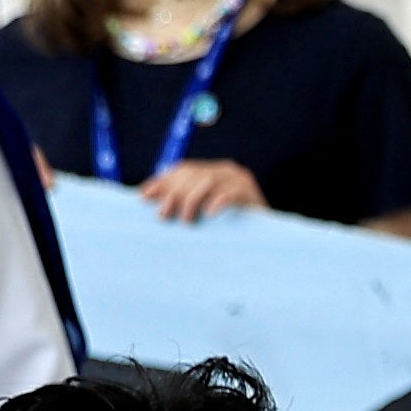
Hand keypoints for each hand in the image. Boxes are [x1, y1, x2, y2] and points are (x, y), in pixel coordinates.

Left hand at [140, 158, 270, 222]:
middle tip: (164, 215)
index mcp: (212, 171)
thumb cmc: (229, 230)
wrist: (265, 240)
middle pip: (192, 174)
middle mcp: (225, 170)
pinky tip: (209, 215)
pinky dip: (218, 202)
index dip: (162, 181)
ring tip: (187, 220)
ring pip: (208, 182)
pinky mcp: (252, 194)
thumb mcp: (201, 213)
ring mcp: (240, 180)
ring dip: (192, 200)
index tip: (144, 196)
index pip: (182, 169)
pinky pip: (231, 194)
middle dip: (174, 193)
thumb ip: (181, 202)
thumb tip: (145, 196)